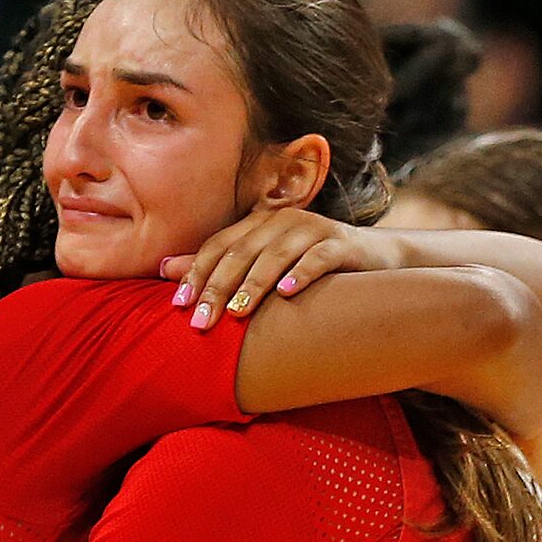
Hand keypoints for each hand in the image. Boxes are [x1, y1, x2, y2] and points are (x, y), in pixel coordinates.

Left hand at [160, 209, 404, 329]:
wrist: (377, 259)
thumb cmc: (309, 267)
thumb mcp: (262, 266)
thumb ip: (219, 266)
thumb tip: (164, 270)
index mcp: (260, 224)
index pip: (219, 245)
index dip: (196, 272)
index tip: (179, 305)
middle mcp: (284, 221)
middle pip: (242, 252)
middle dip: (218, 287)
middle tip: (201, 321)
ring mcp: (315, 230)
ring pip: (276, 255)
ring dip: (254, 284)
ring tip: (237, 312)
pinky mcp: (343, 244)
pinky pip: (319, 258)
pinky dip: (302, 274)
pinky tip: (288, 294)